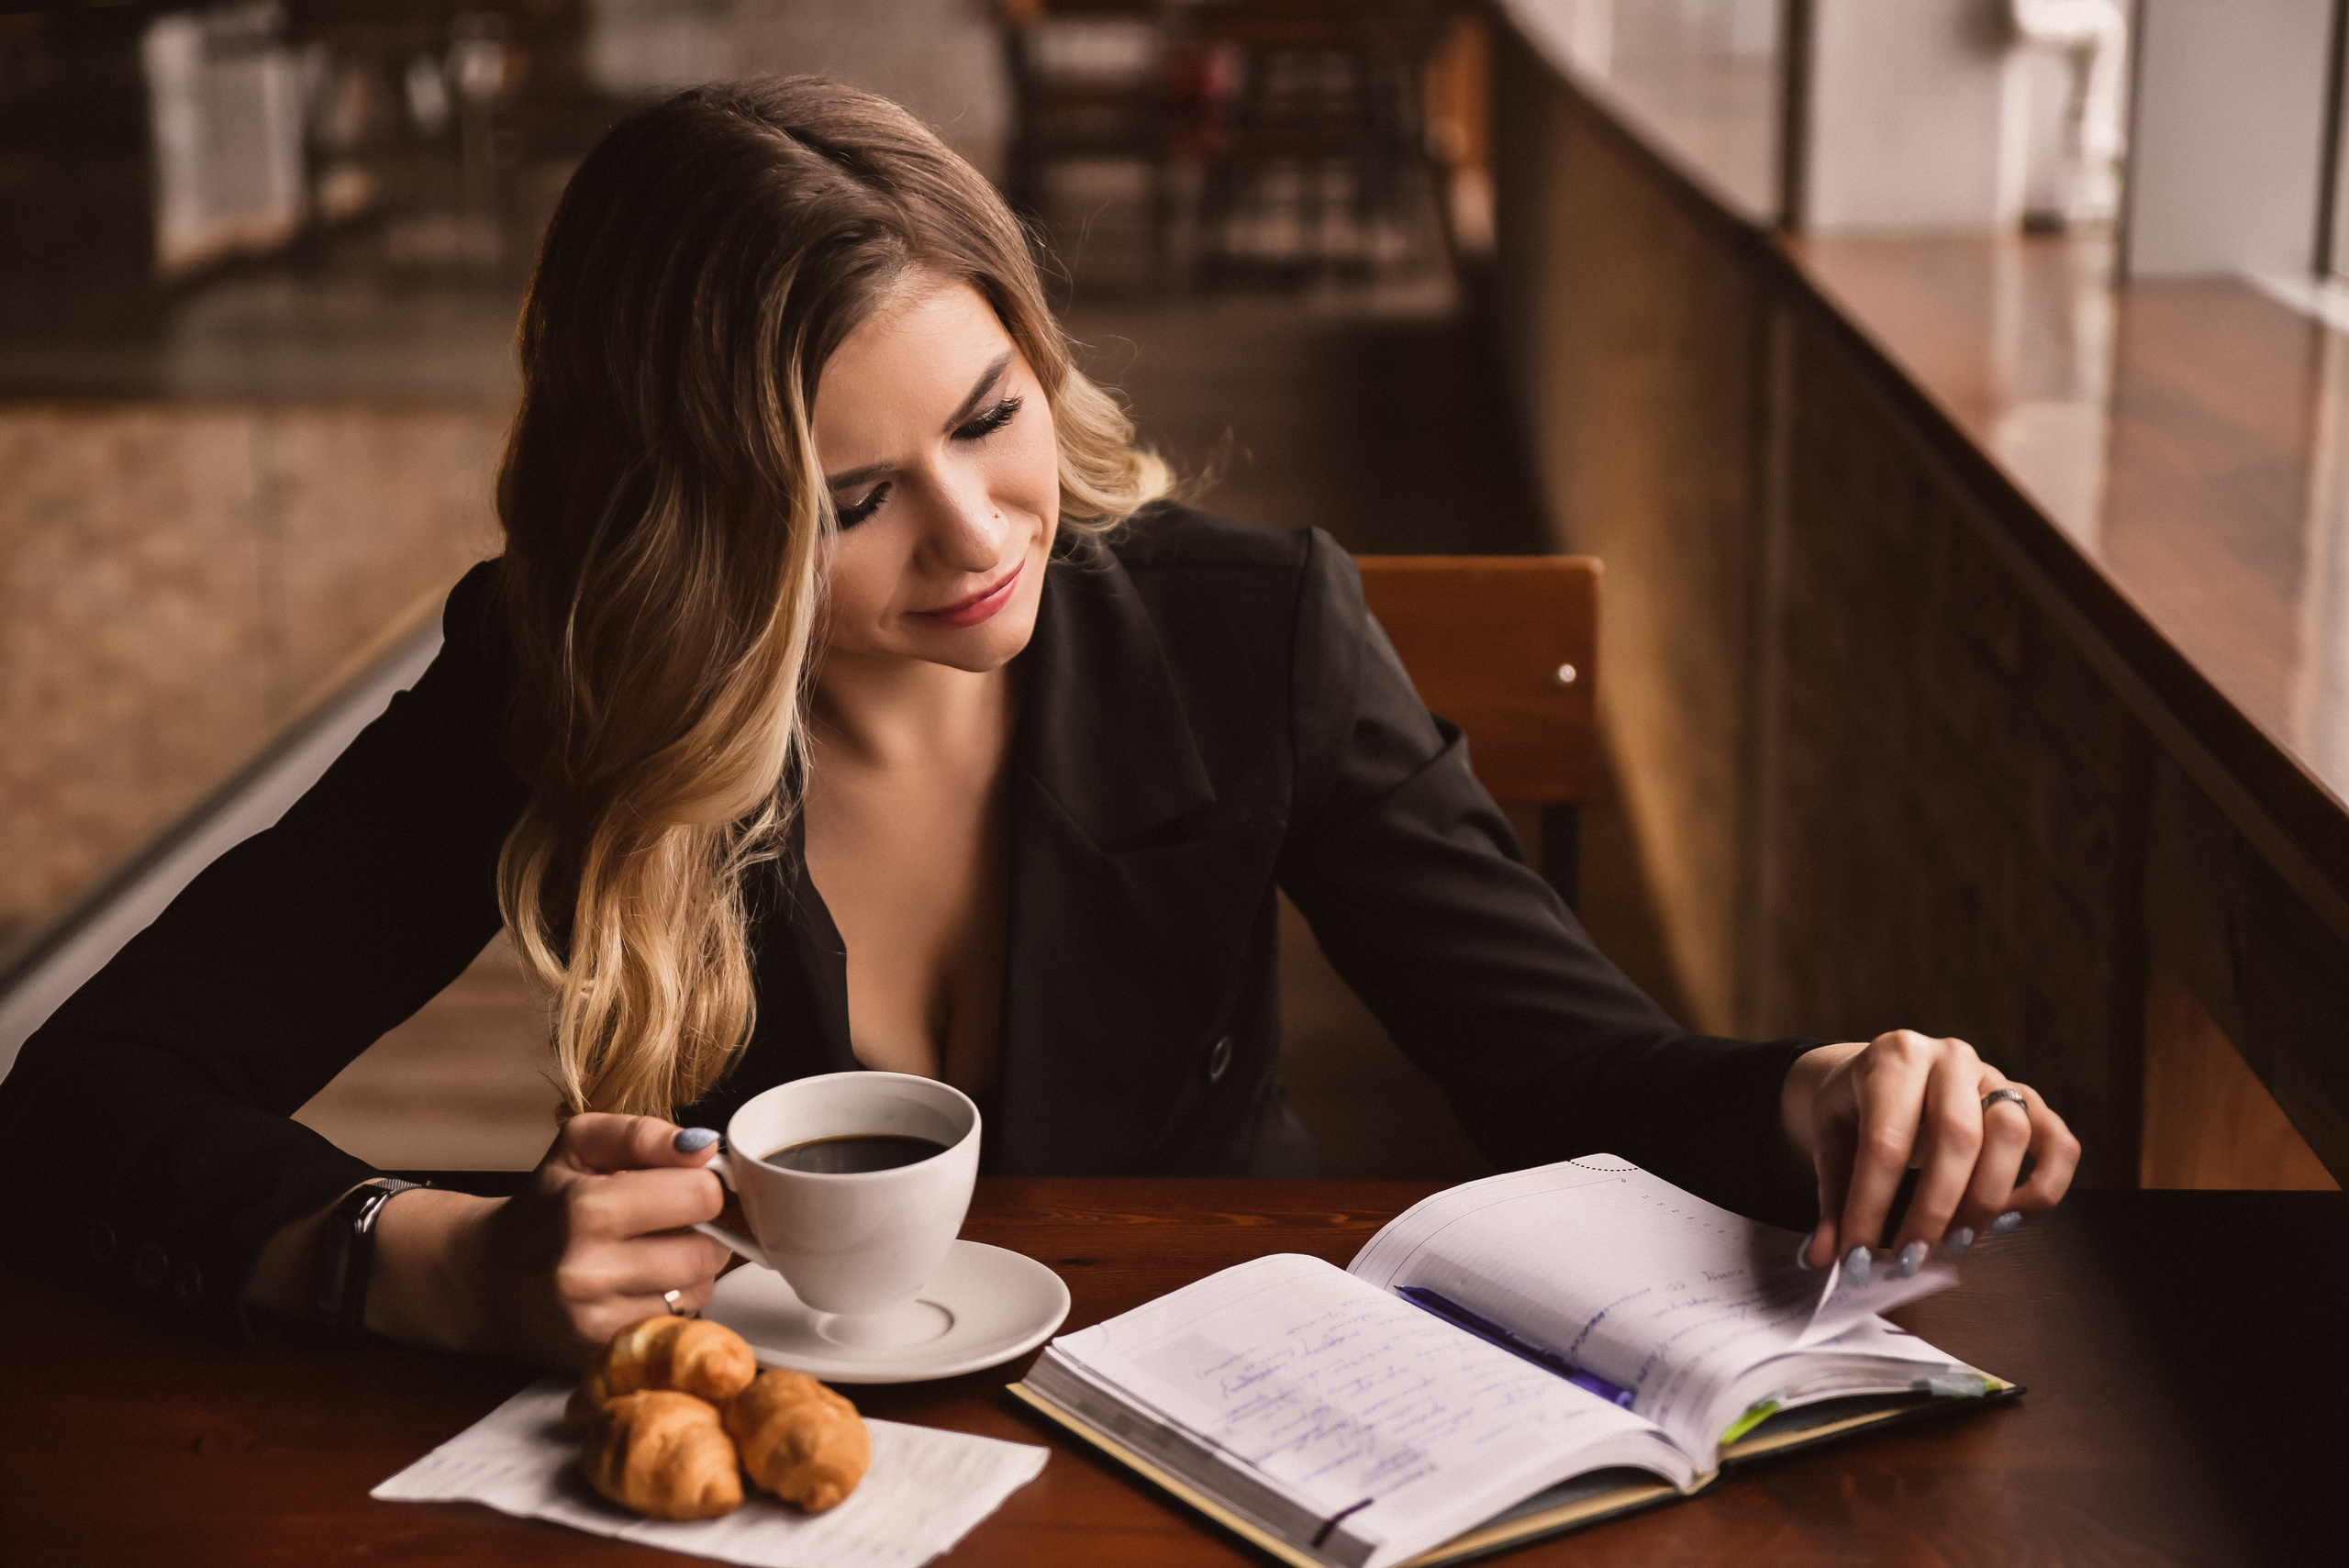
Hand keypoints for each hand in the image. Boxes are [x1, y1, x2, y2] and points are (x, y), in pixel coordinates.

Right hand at [373, 1113, 731, 1366]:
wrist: (485, 1278)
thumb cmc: (543, 1205)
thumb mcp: (579, 1145)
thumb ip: (642, 1134)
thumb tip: (705, 1146)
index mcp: (587, 1209)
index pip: (701, 1195)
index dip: (705, 1186)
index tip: (687, 1187)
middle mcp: (588, 1271)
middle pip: (706, 1252)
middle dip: (705, 1232)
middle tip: (676, 1223)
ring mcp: (594, 1322)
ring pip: (698, 1292)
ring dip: (691, 1272)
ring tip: (655, 1255)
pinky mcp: (600, 1353)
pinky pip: (674, 1325)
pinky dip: (671, 1305)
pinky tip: (641, 1288)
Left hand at [1781, 1031, 2079, 1277]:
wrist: (1879, 1072)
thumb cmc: (1855, 1108)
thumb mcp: (1830, 1139)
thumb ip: (1832, 1199)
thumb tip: (1826, 1258)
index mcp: (1895, 1057)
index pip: (1886, 1139)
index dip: (1870, 1206)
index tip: (1857, 1258)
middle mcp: (1950, 1058)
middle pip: (1957, 1136)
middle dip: (1933, 1210)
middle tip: (1911, 1260)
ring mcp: (1995, 1076)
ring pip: (2011, 1135)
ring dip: (1985, 1202)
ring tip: (1953, 1245)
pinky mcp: (2029, 1102)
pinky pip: (2059, 1144)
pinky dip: (2043, 1189)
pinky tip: (2006, 1221)